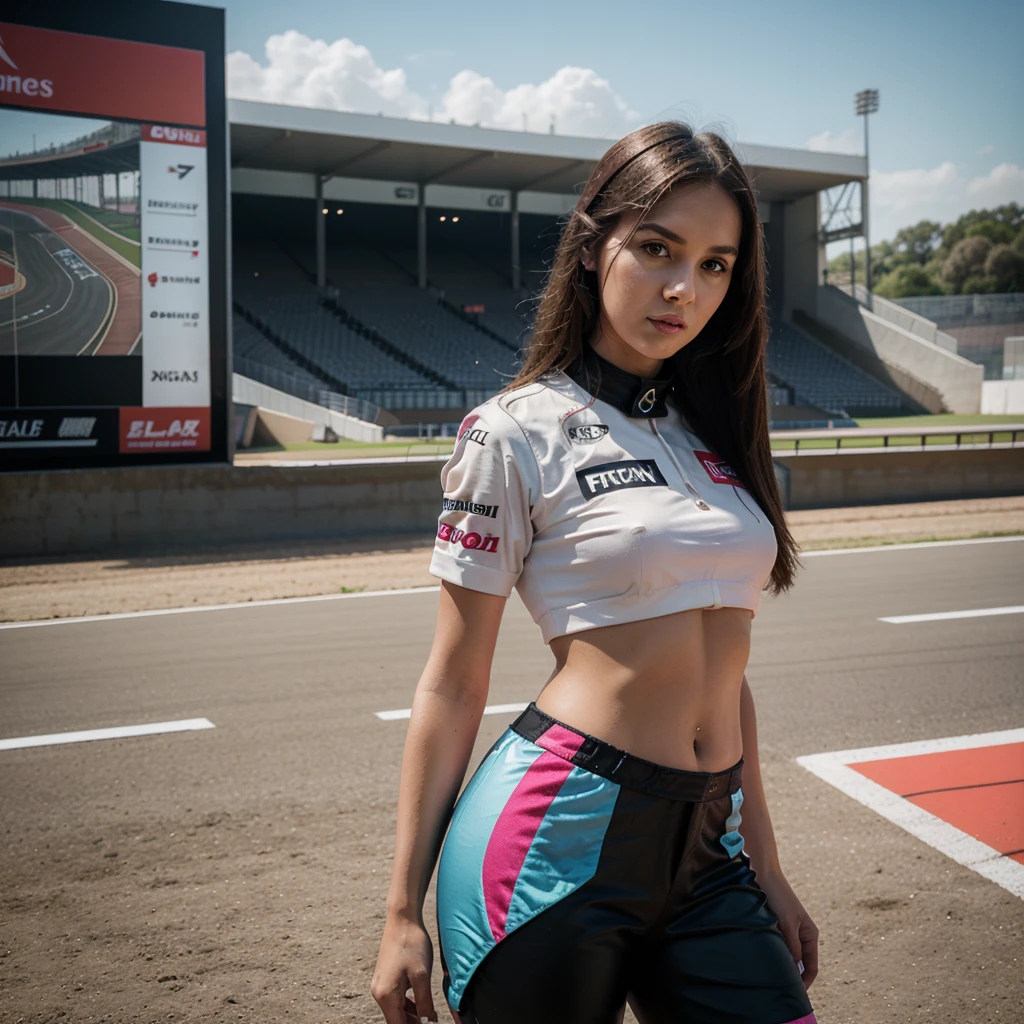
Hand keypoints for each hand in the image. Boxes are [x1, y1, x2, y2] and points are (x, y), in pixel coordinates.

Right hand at [370, 913, 437, 1022]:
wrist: (402, 919)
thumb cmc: (412, 944)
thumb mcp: (422, 976)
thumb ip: (424, 1003)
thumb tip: (427, 1023)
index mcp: (385, 995)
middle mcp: (379, 993)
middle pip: (396, 1020)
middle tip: (431, 1021)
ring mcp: (381, 985)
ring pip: (396, 1010)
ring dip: (412, 1016)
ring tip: (429, 1017)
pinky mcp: (385, 978)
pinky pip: (396, 999)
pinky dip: (408, 1005)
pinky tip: (421, 1004)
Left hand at [756, 870, 818, 988]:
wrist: (763, 874)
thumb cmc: (778, 896)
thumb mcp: (787, 922)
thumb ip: (792, 945)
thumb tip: (794, 968)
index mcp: (810, 934)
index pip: (811, 967)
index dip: (805, 982)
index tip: (794, 994)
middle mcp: (802, 935)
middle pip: (800, 964)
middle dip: (793, 976)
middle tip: (780, 989)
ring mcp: (789, 931)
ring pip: (788, 956)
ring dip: (782, 965)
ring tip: (771, 976)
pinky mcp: (777, 927)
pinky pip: (778, 947)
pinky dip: (774, 955)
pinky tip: (765, 960)